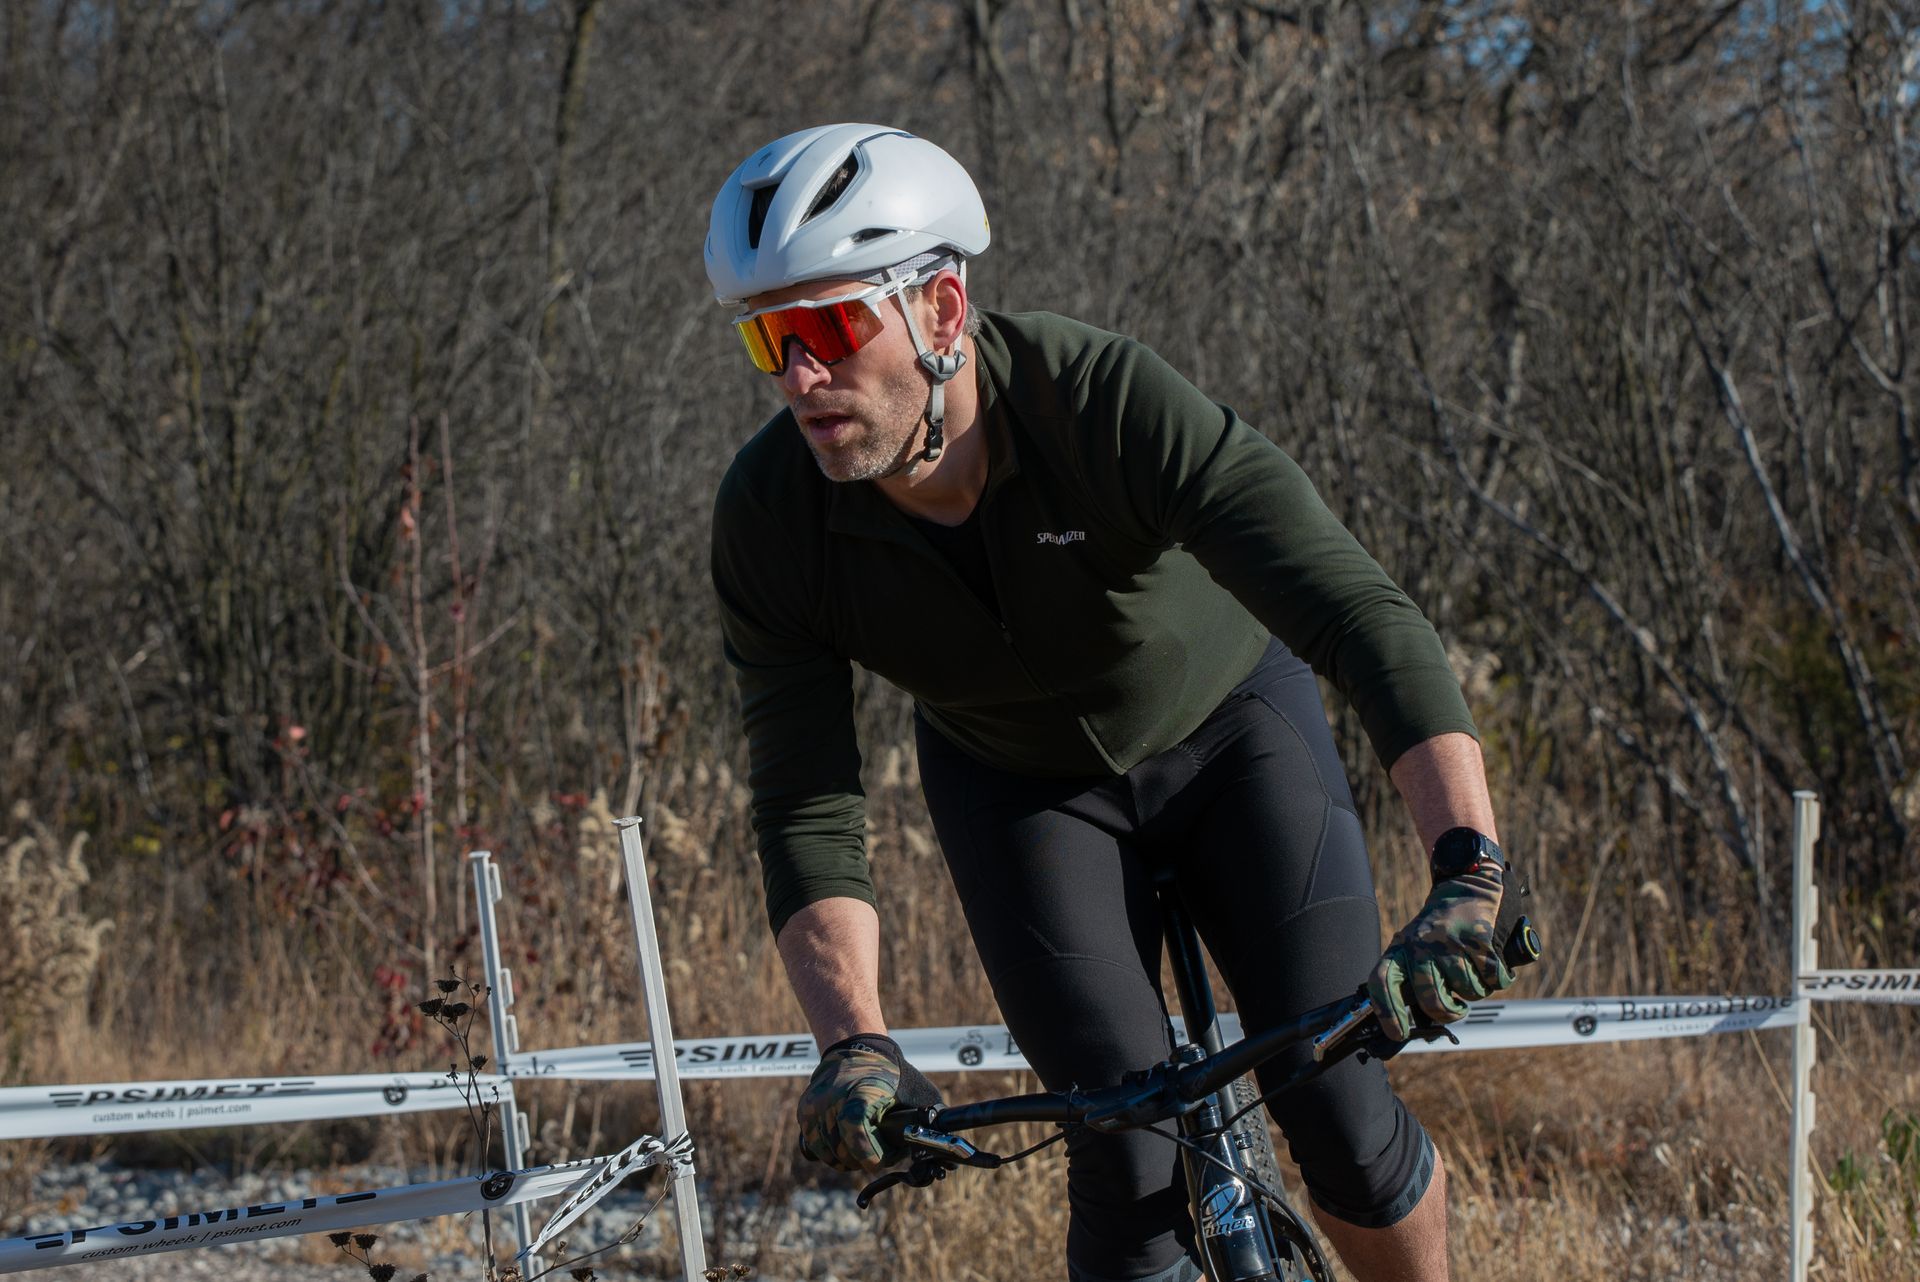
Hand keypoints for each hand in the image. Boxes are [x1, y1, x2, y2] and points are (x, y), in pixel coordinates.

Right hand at [796, 1034, 940, 1169]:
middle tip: (879, 1155)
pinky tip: (846, 1145)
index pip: (855, 1128)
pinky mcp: (804, 1112)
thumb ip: (926, 1120)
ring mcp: (815, 1106)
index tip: (881, 1160)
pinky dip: (831, 1153)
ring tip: (864, 1150)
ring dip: (848, 1160)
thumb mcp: (916, 1091)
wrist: (857, 1048)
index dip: (870, 1154)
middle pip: (844, 1151)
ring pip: (829, 1155)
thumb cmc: (892, 1073)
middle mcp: (833, 1098)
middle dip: (865, 1161)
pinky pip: (814, 1148)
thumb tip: (945, 1150)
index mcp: (862, 1091)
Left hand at [1368, 864, 1513, 1041]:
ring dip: (1474, 991)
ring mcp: (1451, 942)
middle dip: (1446, 1012)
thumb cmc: (1439, 930)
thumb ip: (1410, 978)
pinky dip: (1496, 979)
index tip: (1398, 1033)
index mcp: (1401, 948)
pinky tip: (1490, 966)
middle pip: (1430, 998)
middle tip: (1455, 1010)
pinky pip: (1492, 979)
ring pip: (1466, 991)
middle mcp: (1421, 945)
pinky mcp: (1479, 939)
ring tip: (1471, 974)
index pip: (1382, 983)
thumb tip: (1410, 1023)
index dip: (1387, 1012)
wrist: (1467, 888)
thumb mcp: (1414, 946)